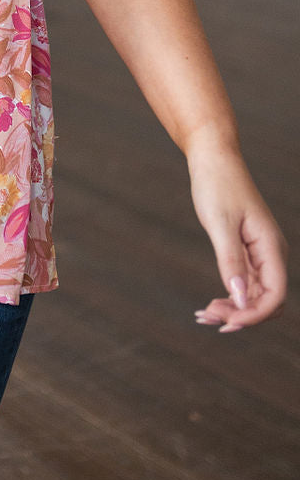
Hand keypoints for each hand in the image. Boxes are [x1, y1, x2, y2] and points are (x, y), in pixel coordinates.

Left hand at [187, 145, 287, 332]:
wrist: (213, 159)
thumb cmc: (217, 185)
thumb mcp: (220, 224)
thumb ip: (231, 261)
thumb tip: (240, 299)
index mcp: (271, 246)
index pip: (275, 294)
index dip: (255, 314)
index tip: (226, 321)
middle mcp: (270, 253)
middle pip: (268, 300)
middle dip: (243, 315)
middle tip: (208, 318)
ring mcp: (259, 253)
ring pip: (255, 294)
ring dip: (234, 309)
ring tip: (203, 315)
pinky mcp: (246, 251)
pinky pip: (245, 283)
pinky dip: (230, 297)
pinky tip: (210, 304)